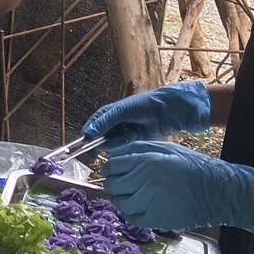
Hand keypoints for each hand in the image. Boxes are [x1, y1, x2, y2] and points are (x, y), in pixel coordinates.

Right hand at [82, 81, 210, 148]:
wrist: (166, 111)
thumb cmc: (142, 105)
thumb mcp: (120, 112)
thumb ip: (103, 123)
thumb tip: (87, 134)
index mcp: (104, 115)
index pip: (90, 129)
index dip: (87, 139)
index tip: (87, 148)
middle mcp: (110, 124)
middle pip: (99, 139)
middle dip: (106, 142)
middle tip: (117, 139)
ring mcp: (120, 133)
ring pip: (111, 144)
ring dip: (119, 141)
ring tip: (131, 133)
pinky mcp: (130, 140)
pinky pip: (122, 147)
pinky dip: (128, 143)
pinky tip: (136, 135)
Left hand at [103, 140, 253, 234]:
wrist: (220, 190)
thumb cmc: (194, 166)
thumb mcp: (166, 147)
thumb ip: (137, 149)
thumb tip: (114, 154)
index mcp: (146, 160)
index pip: (111, 166)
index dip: (111, 170)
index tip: (117, 172)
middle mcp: (144, 180)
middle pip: (113, 185)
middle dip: (116, 184)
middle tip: (127, 185)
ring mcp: (149, 201)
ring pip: (120, 203)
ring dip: (123, 200)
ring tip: (136, 197)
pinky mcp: (157, 219)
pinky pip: (131, 218)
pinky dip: (132, 214)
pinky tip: (142, 208)